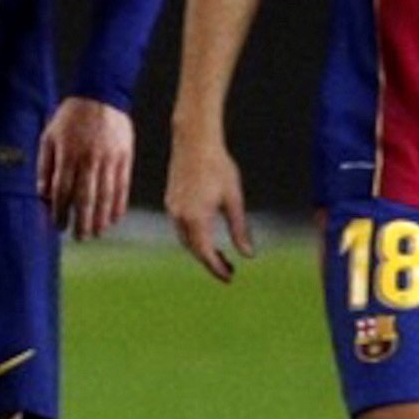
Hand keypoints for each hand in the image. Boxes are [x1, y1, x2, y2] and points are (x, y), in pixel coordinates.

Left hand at [34, 96, 135, 240]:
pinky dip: (119, 205)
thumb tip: (43, 195)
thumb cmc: (71, 118)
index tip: (58, 226)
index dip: (60, 212)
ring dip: (101, 218)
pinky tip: (114, 218)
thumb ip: (44, 166)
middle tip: (79, 237)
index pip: (62, 191)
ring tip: (96, 232)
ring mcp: (109, 159)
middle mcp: (89, 159)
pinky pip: (122, 187)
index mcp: (68, 154)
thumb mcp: (49, 136)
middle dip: (82, 222)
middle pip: (85, 198)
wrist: (100, 94)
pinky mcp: (124, 158)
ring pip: (106, 196)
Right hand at [161, 134, 253, 280]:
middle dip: (209, 261)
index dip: (217, 269)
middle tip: (229, 268)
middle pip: (193, 249)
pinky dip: (192, 236)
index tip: (230, 278)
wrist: (194, 140)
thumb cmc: (218, 167)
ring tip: (219, 254)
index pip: (205, 254)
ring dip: (200, 249)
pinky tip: (206, 233)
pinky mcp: (170, 200)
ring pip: (184, 239)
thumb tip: (248, 255)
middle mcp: (180, 216)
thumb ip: (239, 229)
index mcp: (196, 218)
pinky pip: (180, 227)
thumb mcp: (234, 199)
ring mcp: (172, 208)